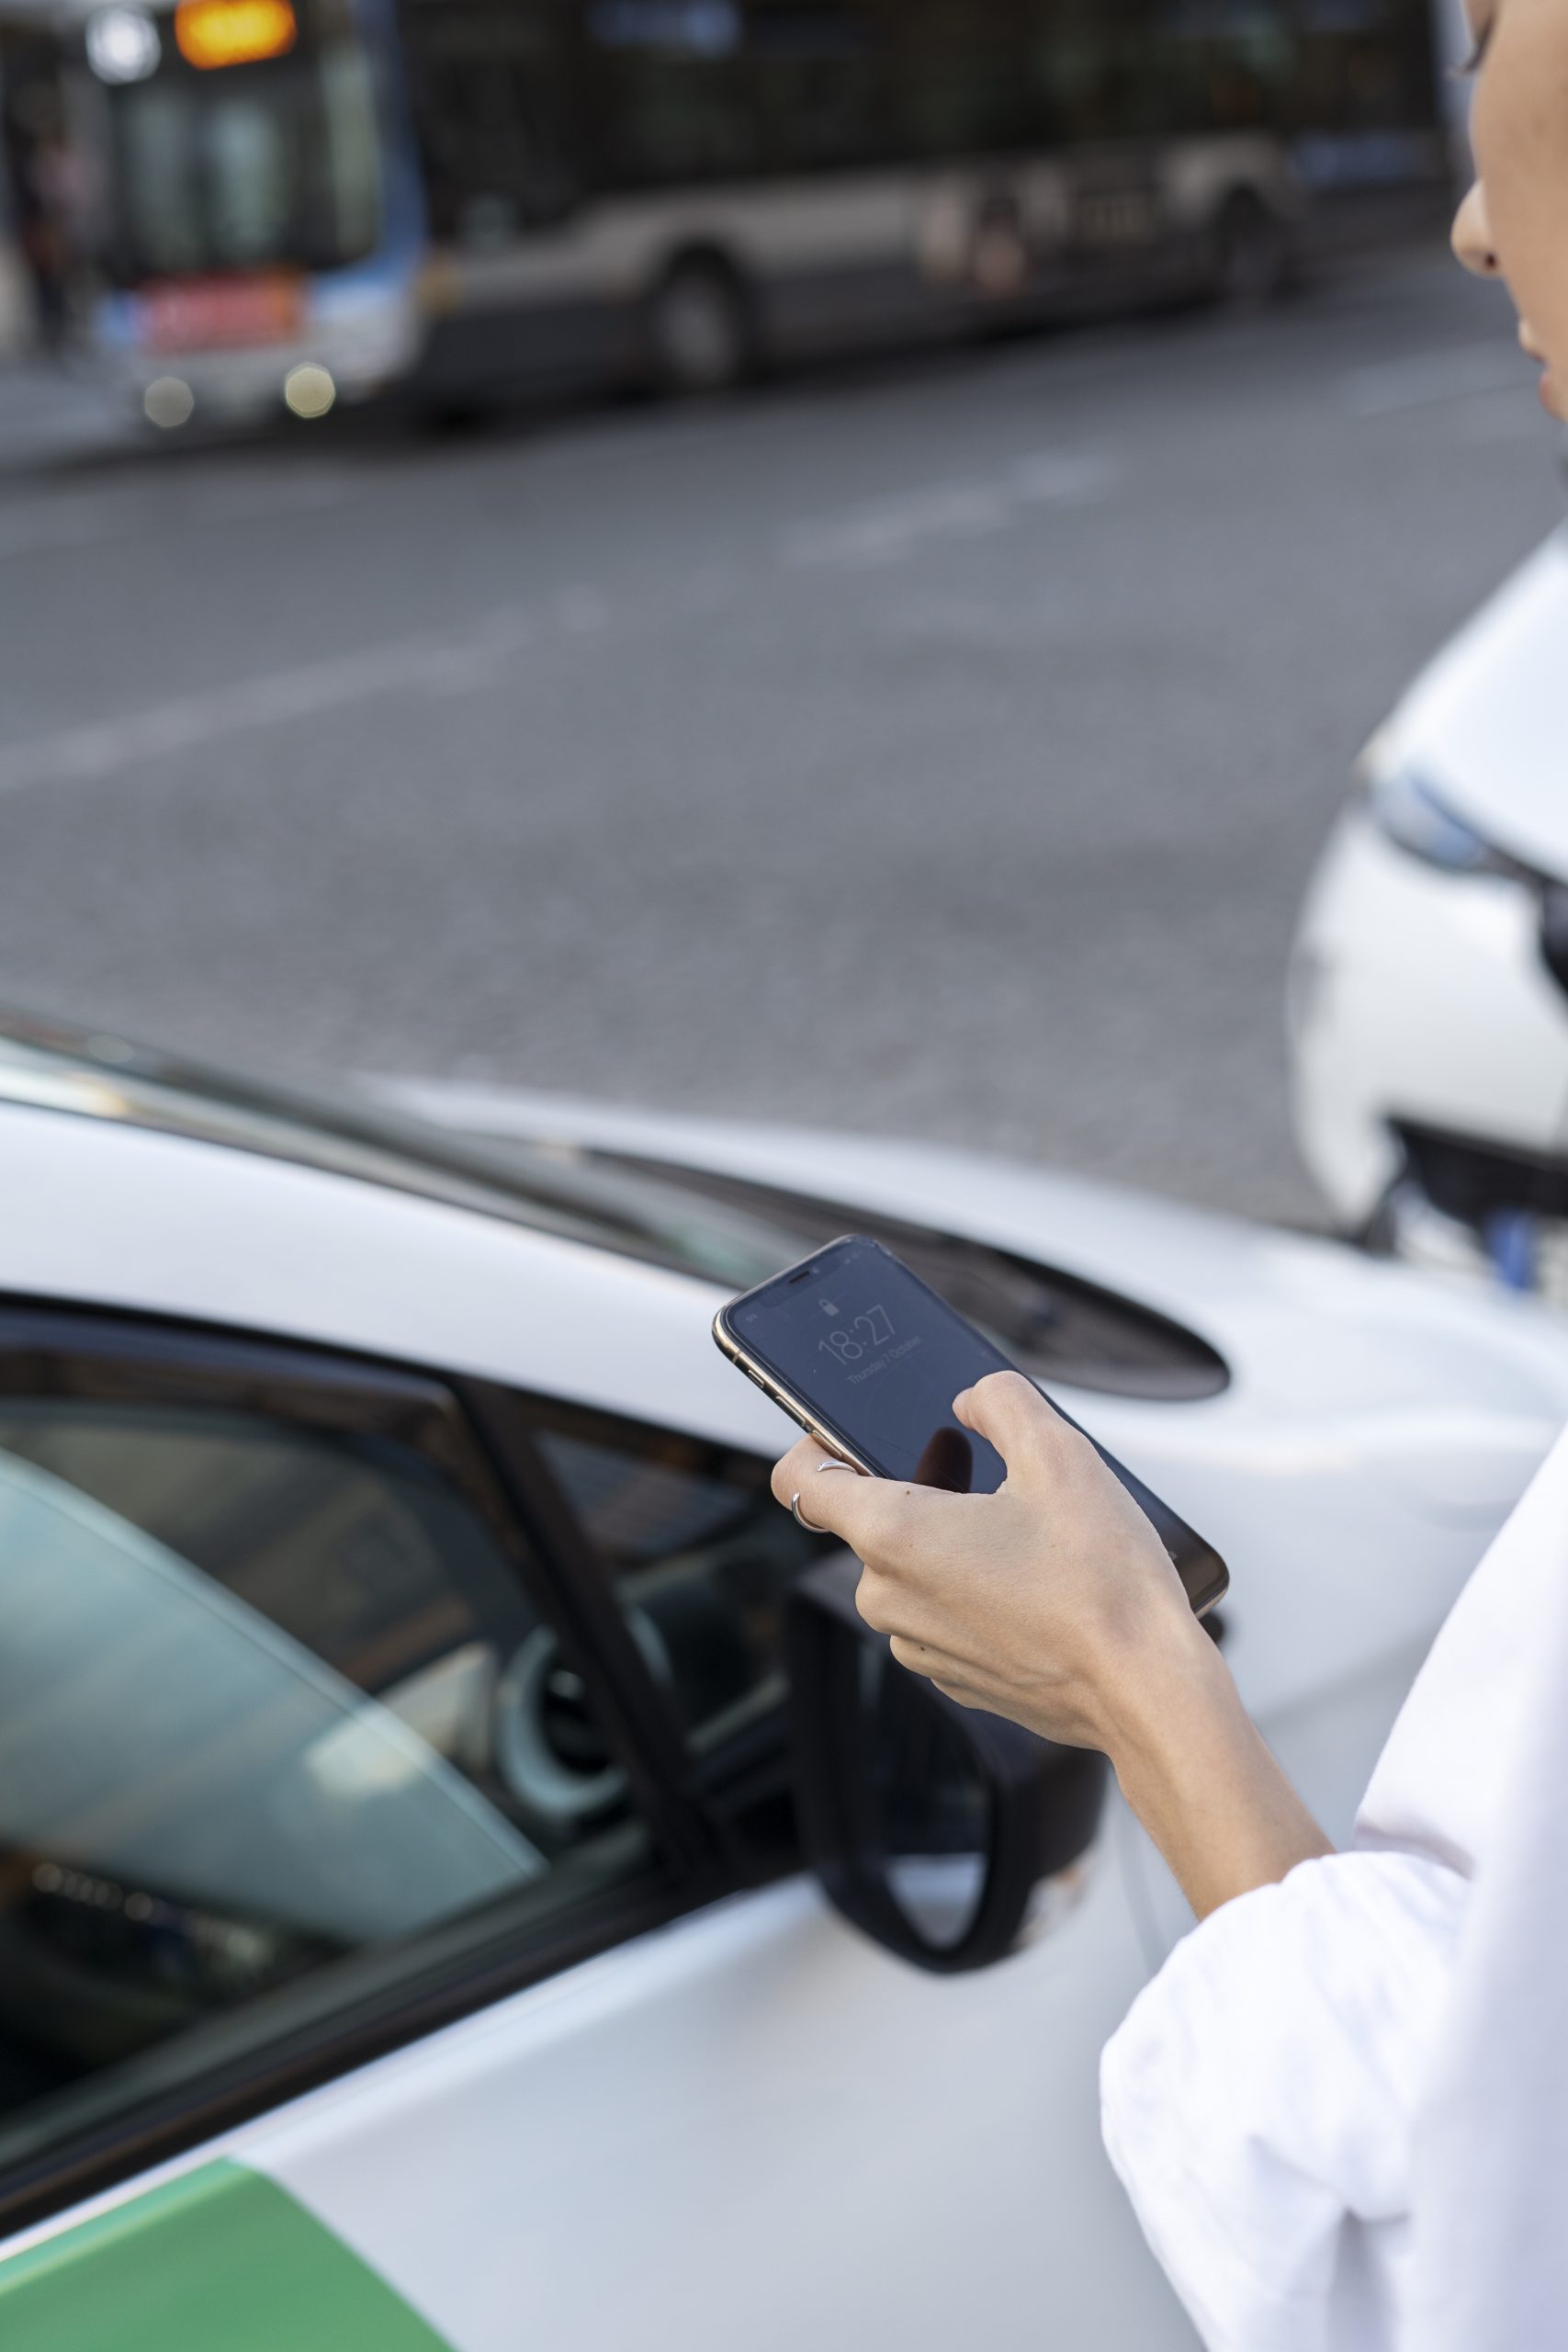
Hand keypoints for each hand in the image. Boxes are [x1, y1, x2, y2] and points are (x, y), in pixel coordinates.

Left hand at [773, 1371, 1330, 1918]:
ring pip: (908, 1567)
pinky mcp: (956, 1678)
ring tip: (1018, 1521)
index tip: (854, 1429)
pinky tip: (1032, 1577)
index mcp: (892, 1535)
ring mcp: (919, 1646)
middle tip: (975, 1463)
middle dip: (916, 1482)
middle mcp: (889, 1598)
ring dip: (948, 1535)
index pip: (800, 1479)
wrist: (1148, 1691)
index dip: (817, 1441)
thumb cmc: (1102, 1581)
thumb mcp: (1059, 1452)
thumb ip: (1001, 1400)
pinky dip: (971, 1585)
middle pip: (868, 1518)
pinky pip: (941, 1613)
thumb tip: (974, 1398)